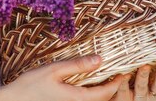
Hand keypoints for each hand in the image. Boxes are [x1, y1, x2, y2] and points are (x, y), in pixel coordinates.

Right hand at [0, 55, 123, 100]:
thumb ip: (77, 65)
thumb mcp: (54, 70)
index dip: (117, 83)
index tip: (124, 72)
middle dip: (113, 89)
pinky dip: (91, 94)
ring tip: (105, 78)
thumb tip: (99, 59)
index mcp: (78, 98)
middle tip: (118, 75)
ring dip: (102, 92)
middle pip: (103, 100)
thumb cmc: (30, 86)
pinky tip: (87, 84)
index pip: (106, 93)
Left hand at [112, 50, 155, 100]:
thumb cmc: (138, 90)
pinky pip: (122, 91)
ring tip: (144, 66)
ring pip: (141, 88)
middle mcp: (154, 97)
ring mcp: (139, 99)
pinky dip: (122, 82)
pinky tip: (122, 74)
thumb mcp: (152, 83)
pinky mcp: (123, 100)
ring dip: (143, 77)